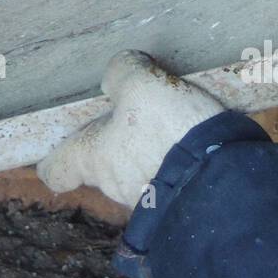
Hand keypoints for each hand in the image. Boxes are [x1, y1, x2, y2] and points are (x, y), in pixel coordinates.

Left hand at [37, 50, 222, 206]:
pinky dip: (177, 161)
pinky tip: (195, 139)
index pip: (57, 170)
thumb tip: (115, 75)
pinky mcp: (179, 204)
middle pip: (101, 163)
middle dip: (116, 140)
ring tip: (175, 120)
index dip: (55, 158)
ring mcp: (147, 200)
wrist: (223, 181)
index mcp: (93, 158)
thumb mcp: (142, 84)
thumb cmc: (171, 132)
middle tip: (137, 112)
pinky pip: (170, 180)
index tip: (60, 147)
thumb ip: (121, 73)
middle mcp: (114, 184)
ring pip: (137, 171)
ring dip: (150, 150)